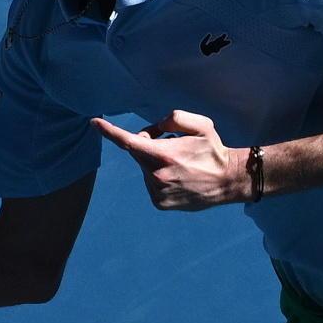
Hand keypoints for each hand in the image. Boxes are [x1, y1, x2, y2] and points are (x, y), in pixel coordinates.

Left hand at [96, 110, 249, 209]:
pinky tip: (180, 178)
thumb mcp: (199, 124)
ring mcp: (156, 192)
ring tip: (181, 165)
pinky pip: (151, 184)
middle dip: (148, 144)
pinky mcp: (159, 203)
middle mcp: (156, 175)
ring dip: (156, 163)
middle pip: (138, 153)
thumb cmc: (213, 150)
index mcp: (163, 154)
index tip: (94, 123)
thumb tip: (152, 129)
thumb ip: (173, 118)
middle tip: (172, 144)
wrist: (229, 180)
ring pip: (145, 169)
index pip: (129, 141)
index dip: (109, 131)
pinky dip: (160, 178)